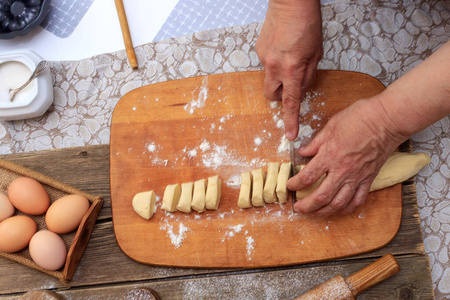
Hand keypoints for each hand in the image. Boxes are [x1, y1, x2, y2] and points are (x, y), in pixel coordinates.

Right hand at [256, 0, 322, 139]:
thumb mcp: (316, 53)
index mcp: (291, 69)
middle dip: (279, 97)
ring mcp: (263, 58)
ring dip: (278, 76)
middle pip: (272, 95)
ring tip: (288, 57)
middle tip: (289, 86)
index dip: (291, 120)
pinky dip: (275, 61)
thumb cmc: (307, 24)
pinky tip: (283, 47)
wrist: (290, 2)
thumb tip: (301, 88)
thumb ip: (307, 75)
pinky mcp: (259, 49)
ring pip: (269, 78)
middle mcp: (273, 67)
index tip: (289, 135)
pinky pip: (267, 63)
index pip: (290, 102)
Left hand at [287, 97, 406, 215]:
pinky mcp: (369, 179)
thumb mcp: (330, 126)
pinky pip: (358, 200)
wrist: (387, 120)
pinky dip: (347, 208)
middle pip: (321, 196)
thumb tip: (303, 152)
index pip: (307, 177)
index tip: (290, 186)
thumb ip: (315, 143)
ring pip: (338, 203)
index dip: (295, 184)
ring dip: (324, 212)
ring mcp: (357, 177)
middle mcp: (342, 171)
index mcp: (329, 155)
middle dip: (306, 206)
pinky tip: (339, 209)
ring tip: (315, 213)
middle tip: (297, 208)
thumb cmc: (360, 118)